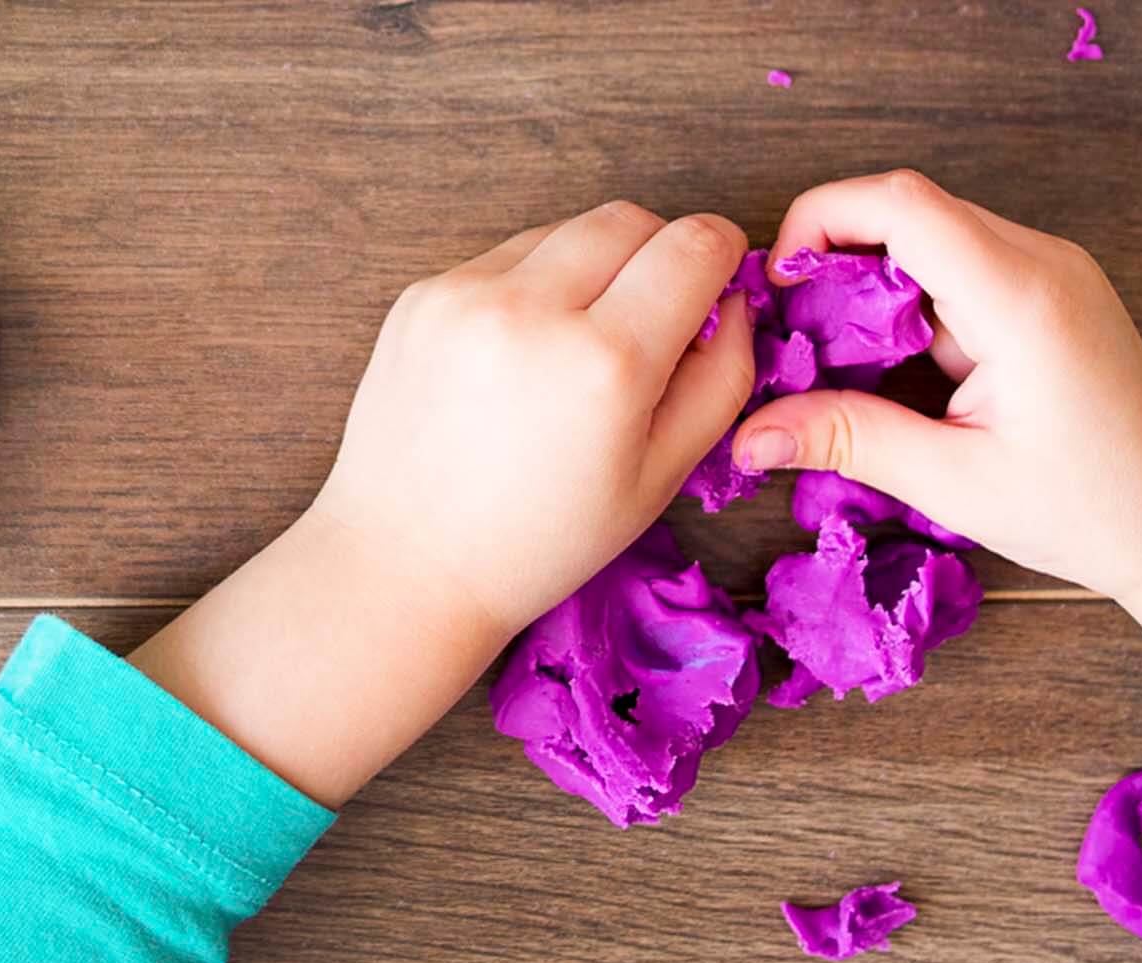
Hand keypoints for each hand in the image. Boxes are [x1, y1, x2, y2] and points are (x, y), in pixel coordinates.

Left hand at [312, 201, 754, 637]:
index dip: (721, 257)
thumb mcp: (661, 478)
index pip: (694, 244)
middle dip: (659, 254)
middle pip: (630, 219)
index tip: (717, 287)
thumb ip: (722, 378)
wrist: (406, 564)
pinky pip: (504, 259)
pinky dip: (530, 289)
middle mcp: (532, 311)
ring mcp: (465, 296)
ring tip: (575, 352)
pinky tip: (518, 362)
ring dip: (592, 269)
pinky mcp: (420, 297)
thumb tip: (735, 299)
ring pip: (565, 231)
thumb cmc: (541, 541)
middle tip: (651, 323)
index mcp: (606, 364)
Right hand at [732, 170, 1141, 681]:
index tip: (778, 286)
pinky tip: (888, 363)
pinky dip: (908, 298)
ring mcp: (1053, 271)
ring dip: (869, 279)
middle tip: (792, 332)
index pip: (901, 204)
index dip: (820, 222)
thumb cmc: (1089, 512)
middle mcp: (1042, 263)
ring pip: (932, 234)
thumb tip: (747, 434)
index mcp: (1021, 299)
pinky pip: (960, 265)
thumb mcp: (954, 482)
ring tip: (833, 356)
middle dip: (833, 255)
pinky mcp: (1052, 292)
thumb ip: (846, 440)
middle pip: (910, 208)